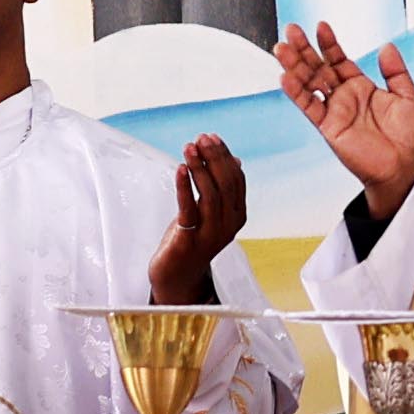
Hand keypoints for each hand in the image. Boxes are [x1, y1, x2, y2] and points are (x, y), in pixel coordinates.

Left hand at [151, 136, 246, 304]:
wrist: (176, 276)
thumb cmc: (192, 240)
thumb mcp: (210, 212)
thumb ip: (223, 189)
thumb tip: (235, 160)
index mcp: (237, 216)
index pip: (236, 179)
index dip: (224, 156)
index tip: (212, 137)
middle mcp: (228, 225)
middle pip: (226, 184)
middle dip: (213, 157)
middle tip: (201, 138)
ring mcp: (210, 234)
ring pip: (210, 194)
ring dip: (199, 167)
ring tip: (189, 148)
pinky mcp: (190, 240)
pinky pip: (189, 209)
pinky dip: (185, 186)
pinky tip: (180, 169)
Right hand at [275, 25, 413, 212]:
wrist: (403, 166)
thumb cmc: (407, 137)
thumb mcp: (408, 96)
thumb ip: (395, 72)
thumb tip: (387, 46)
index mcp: (360, 87)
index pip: (339, 60)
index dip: (329, 43)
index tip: (321, 26)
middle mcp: (344, 97)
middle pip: (318, 67)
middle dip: (304, 49)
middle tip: (291, 30)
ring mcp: (334, 111)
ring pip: (309, 84)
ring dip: (294, 66)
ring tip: (281, 48)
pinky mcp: (329, 127)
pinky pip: (309, 107)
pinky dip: (297, 93)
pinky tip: (285, 77)